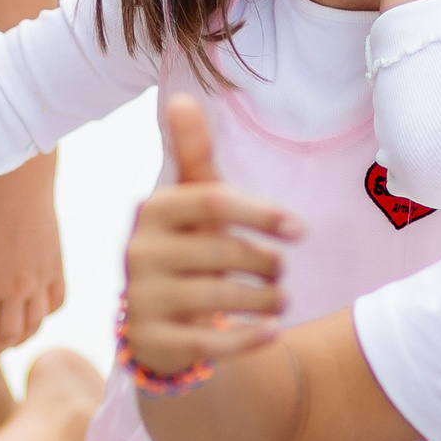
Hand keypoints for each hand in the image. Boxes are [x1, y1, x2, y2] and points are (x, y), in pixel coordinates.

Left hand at [0, 152, 65, 356]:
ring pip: (35, 326)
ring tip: (12, 340)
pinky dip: (47, 315)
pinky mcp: (57, 269)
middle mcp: (15, 288)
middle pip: (10, 336)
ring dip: (22, 339)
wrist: (20, 189)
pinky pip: (56, 304)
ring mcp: (39, 281)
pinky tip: (36, 314)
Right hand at [120, 96, 301, 376]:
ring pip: (218, 299)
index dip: (262, 213)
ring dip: (265, 301)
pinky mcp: (152, 342)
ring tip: (283, 299)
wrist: (158, 323)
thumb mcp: (192, 202)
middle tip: (282, 271)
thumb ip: (194, 155)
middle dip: (265, 262)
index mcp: (153, 210)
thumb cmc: (188, 248)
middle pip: (221, 252)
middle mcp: (139, 252)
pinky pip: (208, 343)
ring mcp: (141, 300)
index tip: (301, 230)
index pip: (214, 201)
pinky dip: (248, 339)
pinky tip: (273, 332)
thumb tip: (182, 97)